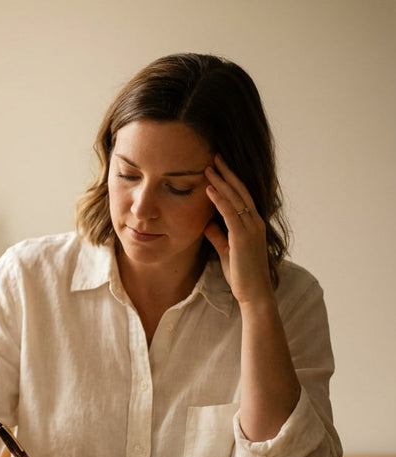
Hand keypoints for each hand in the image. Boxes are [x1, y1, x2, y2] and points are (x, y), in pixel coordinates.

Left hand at [203, 154, 272, 305]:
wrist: (253, 293)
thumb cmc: (241, 274)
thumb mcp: (226, 251)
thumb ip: (218, 236)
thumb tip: (207, 224)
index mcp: (252, 224)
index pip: (241, 196)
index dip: (230, 181)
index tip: (218, 166)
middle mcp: (255, 222)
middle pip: (240, 191)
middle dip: (227, 173)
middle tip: (214, 156)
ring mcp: (251, 228)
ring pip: (236, 198)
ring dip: (221, 181)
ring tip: (209, 166)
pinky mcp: (243, 237)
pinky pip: (230, 213)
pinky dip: (220, 200)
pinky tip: (209, 188)